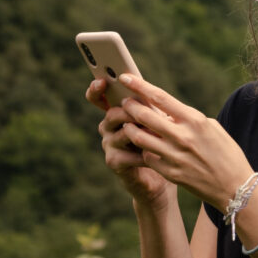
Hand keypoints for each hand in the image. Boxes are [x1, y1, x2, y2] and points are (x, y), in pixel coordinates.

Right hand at [85, 78, 171, 204]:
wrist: (161, 175)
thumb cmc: (160, 142)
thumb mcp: (156, 120)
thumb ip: (149, 106)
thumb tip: (148, 90)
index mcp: (116, 112)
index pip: (98, 98)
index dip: (96, 90)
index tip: (101, 81)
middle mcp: (107, 127)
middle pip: (113, 114)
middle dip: (131, 112)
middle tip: (146, 112)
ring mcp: (108, 145)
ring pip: (122, 133)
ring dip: (142, 133)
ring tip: (159, 135)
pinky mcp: (113, 162)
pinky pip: (127, 154)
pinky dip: (144, 154)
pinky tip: (157, 155)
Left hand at [116, 75, 254, 208]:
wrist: (234, 187)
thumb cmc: (226, 153)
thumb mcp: (211, 127)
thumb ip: (187, 118)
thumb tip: (167, 112)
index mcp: (194, 120)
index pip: (160, 97)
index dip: (139, 85)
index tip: (125, 77)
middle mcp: (182, 137)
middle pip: (144, 116)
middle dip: (130, 106)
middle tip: (124, 102)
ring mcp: (175, 156)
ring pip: (140, 138)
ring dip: (130, 128)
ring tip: (128, 124)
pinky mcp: (170, 173)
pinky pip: (148, 157)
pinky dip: (144, 150)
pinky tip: (145, 147)